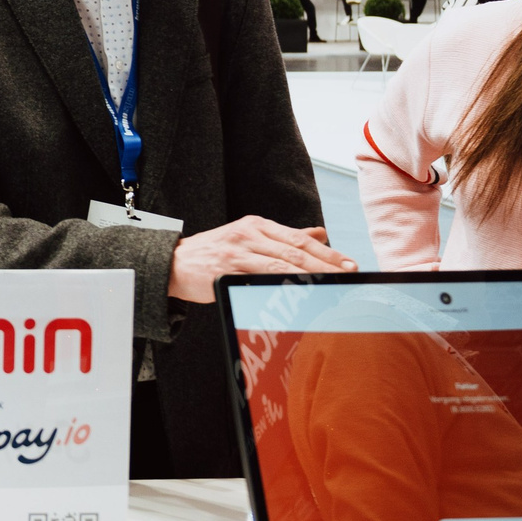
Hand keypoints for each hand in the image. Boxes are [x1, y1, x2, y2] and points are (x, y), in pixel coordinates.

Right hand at [167, 216, 354, 302]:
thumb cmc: (214, 253)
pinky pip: (258, 279)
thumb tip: (320, 233)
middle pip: (293, 250)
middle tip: (348, 276)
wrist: (173, 263)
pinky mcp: (225, 270)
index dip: (326, 252)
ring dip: (308, 276)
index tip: (348, 264)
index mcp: (256, 225)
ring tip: (330, 286)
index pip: (298, 238)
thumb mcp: (248, 237)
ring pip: (279, 265)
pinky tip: (296, 294)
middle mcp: (247, 234)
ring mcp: (236, 251)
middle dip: (325, 265)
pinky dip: (280, 287)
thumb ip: (284, 237)